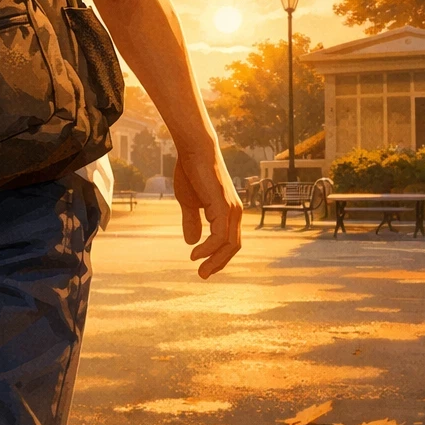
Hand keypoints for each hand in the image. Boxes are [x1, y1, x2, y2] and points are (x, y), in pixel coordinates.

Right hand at [174, 150, 241, 278]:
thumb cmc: (191, 171)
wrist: (194, 150)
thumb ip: (192, 221)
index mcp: (229, 211)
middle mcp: (235, 212)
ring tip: (199, 269)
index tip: (203, 266)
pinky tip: (195, 253)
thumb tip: (192, 242)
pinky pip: (220, 235)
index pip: (230, 241)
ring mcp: (231, 209)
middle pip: (233, 246)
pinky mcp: (223, 205)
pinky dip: (209, 248)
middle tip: (203, 275)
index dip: (219, 256)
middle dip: (218, 263)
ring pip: (229, 244)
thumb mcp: (189, 202)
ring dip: (214, 260)